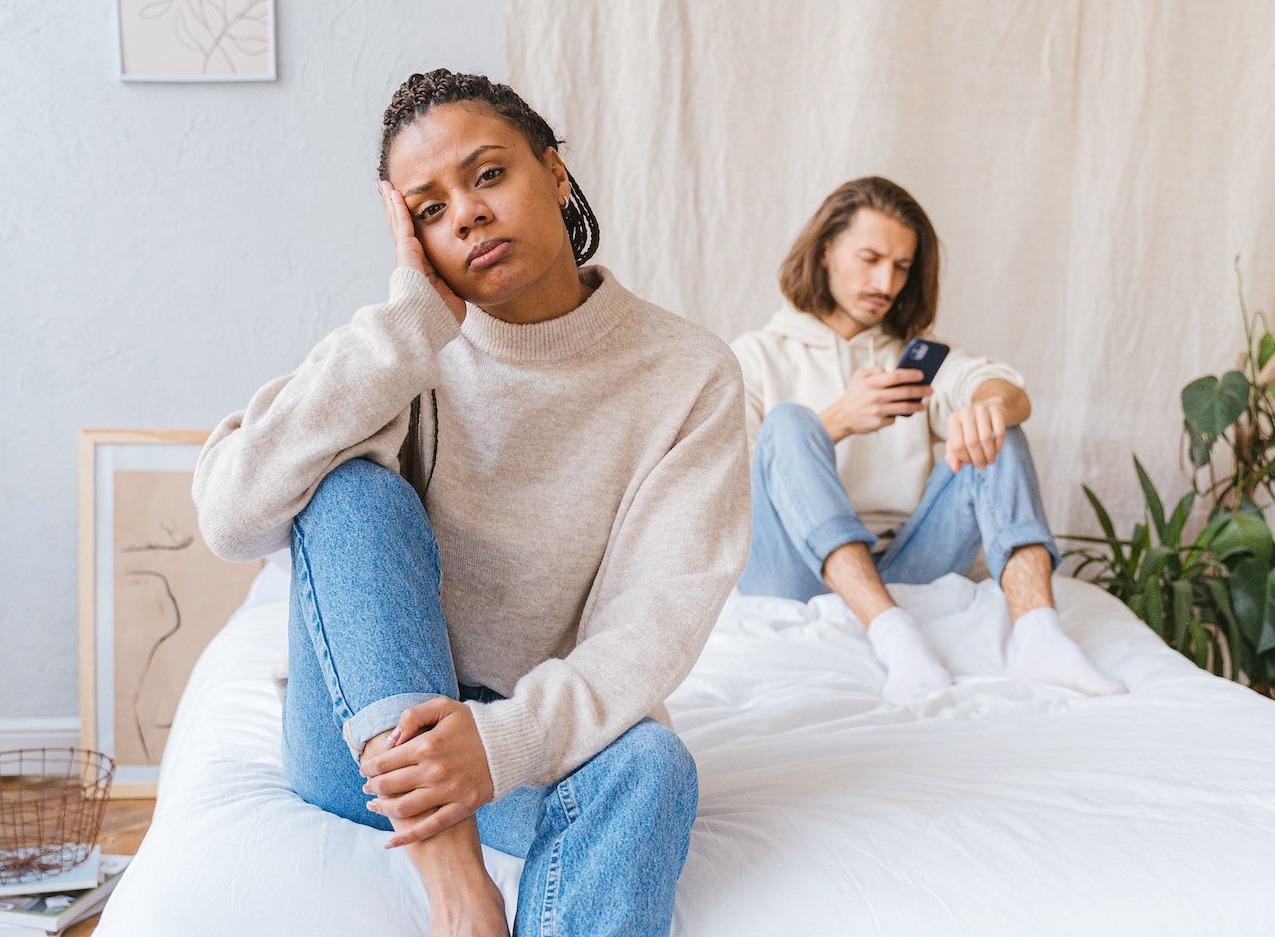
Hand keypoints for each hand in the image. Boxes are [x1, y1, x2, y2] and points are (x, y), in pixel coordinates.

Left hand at [360, 697, 494, 847]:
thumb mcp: (444, 707)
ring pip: (403, 808)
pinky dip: (407, 838)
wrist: (510, 744)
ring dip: (383, 809)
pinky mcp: (461, 807)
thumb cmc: (474, 724)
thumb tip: (392, 740)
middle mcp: (434, 770)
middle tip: (367, 787)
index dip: (370, 767)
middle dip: (372, 787)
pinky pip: (429, 828)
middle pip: (390, 785)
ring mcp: (448, 791)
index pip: (385, 762)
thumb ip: (414, 716)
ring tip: (375, 805)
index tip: (366, 769)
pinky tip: (390, 842)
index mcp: (427, 744)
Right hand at [377, 180, 465, 323]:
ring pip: (398, 222)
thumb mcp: (451, 297)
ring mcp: (406, 255)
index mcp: (423, 269)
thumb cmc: (439, 318)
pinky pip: (402, 224)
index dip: (412, 226)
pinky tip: (393, 192)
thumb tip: (466, 285)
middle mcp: (412, 260)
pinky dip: (397, 207)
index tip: (409, 215)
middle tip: (389, 191)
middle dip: (396, 209)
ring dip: (392, 203)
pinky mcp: (405, 252)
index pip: (416, 241)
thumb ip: (454, 287)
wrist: (426, 324)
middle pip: (402, 228)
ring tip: (385, 185)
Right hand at [822, 367, 931, 440]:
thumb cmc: (853, 395)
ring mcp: (878, 411)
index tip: (922, 375)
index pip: (896, 376)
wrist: (841, 417)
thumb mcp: (859, 377)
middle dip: (921, 390)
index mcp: (872, 383)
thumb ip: (875, 370)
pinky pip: (894, 418)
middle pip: (905, 392)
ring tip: (923, 405)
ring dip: (917, 406)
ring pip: (905, 407)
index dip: (911, 375)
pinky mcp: (878, 423)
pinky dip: (899, 415)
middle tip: (930, 390)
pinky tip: (901, 413)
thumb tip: (890, 370)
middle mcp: (876, 396)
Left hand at [945, 398, 1006, 471]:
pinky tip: (997, 450)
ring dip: (989, 454)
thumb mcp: (958, 442)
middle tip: (982, 466)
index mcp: (953, 419)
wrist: (988, 413)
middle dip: (978, 459)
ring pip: (986, 438)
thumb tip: (956, 468)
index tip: (970, 463)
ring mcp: (982, 409)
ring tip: (990, 460)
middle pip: (971, 442)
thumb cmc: (970, 431)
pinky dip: (999, 445)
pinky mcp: (997, 410)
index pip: (957, 445)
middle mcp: (966, 411)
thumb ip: (953, 456)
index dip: (964, 459)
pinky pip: (999, 432)